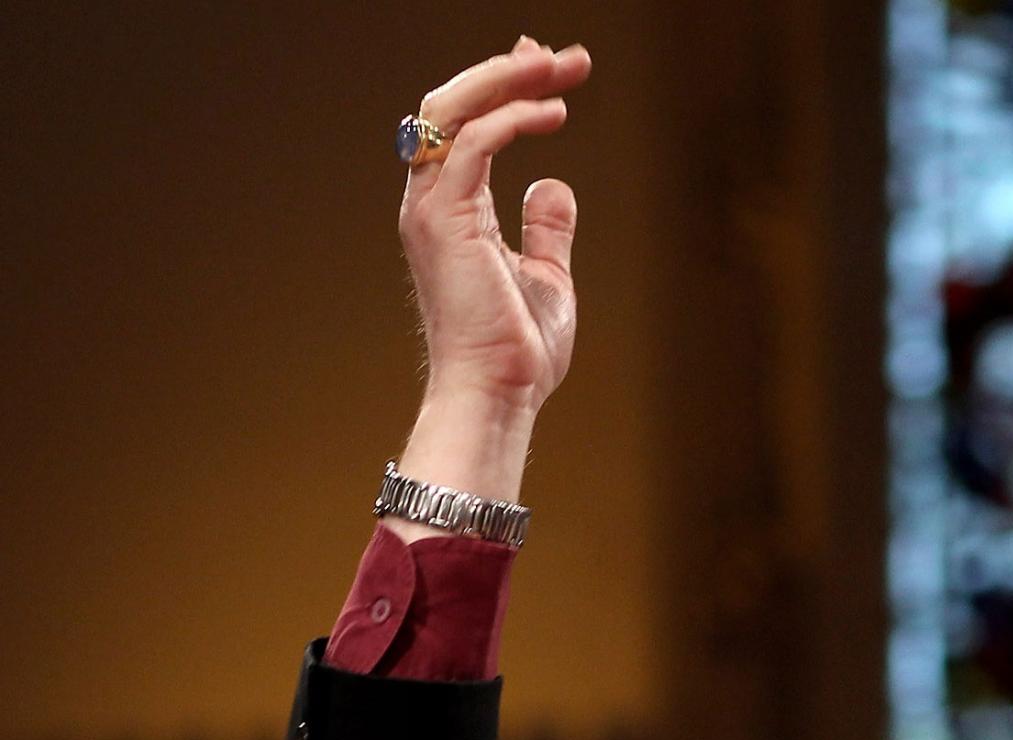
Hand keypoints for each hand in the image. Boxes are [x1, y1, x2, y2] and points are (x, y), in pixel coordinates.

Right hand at [398, 36, 593, 418]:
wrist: (498, 393)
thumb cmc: (516, 351)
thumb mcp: (545, 275)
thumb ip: (545, 228)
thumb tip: (554, 184)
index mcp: (448, 209)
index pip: (465, 126)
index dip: (504, 88)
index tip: (549, 69)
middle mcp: (429, 199)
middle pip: (455, 104)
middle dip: (510, 70)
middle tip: (567, 56)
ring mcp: (431, 206)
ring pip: (455, 109)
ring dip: (510, 80)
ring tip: (562, 68)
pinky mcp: (446, 217)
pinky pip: (475, 142)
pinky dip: (513, 118)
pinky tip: (554, 114)